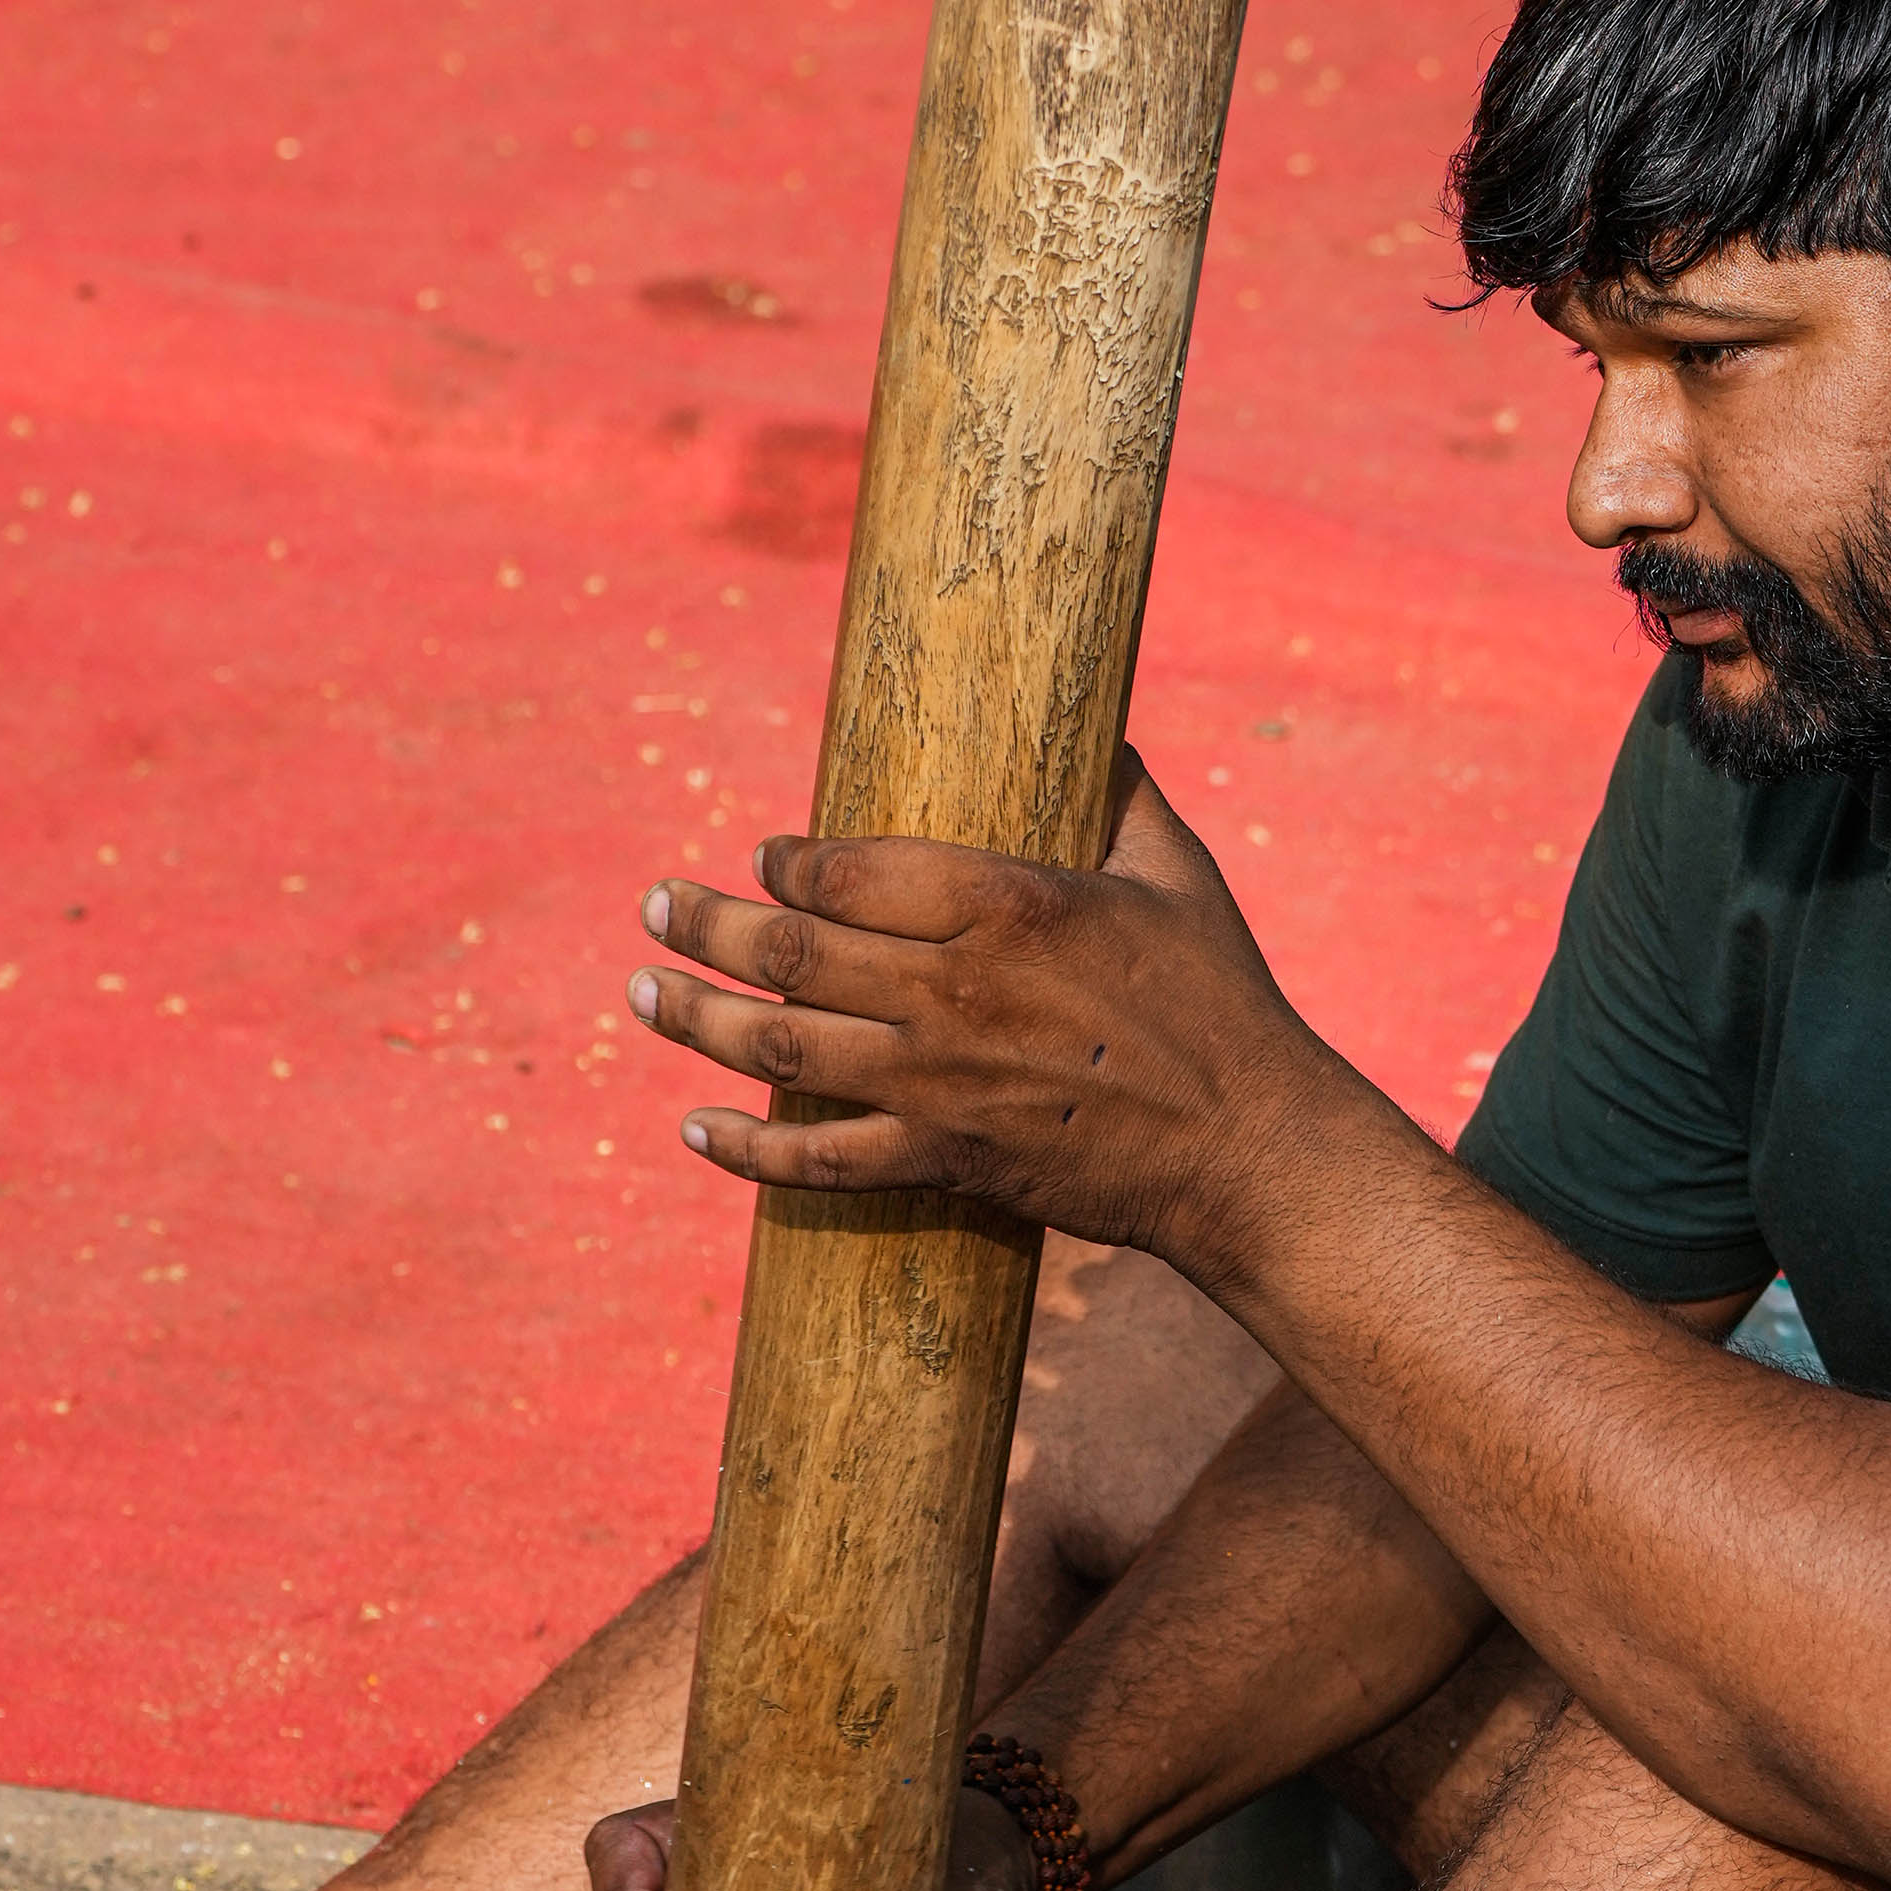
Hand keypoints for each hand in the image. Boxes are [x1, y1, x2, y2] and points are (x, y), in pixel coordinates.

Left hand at [626, 749, 1350, 1260]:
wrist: (1248, 1152)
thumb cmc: (1223, 1006)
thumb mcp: (1177, 876)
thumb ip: (1123, 794)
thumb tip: (1100, 729)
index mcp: (1005, 902)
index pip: (847, 867)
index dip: (785, 860)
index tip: (763, 856)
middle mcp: (954, 987)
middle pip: (789, 949)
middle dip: (704, 923)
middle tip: (653, 905)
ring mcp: (940, 1083)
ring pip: (781, 1046)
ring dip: (694, 1019)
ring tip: (641, 994)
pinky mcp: (946, 1160)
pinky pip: (820, 1160)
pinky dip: (748, 1150)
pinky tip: (696, 1129)